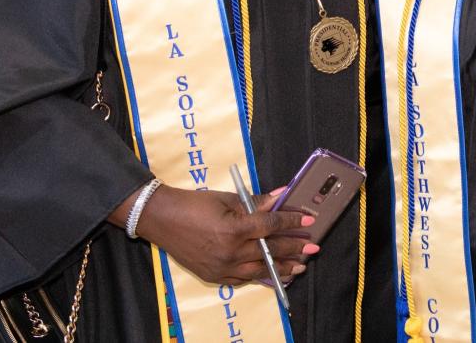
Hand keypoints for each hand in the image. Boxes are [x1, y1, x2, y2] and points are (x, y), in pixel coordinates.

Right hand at [115, 185, 316, 284]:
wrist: (163, 220)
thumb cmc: (195, 204)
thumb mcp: (228, 198)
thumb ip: (257, 201)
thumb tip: (281, 195)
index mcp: (235, 229)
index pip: (271, 225)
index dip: (291, 221)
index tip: (308, 221)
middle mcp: (230, 252)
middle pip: (270, 250)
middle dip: (294, 248)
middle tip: (313, 247)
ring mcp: (222, 267)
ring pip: (260, 270)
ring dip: (282, 268)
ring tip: (300, 267)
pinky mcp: (214, 276)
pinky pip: (243, 280)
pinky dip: (260, 277)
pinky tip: (274, 276)